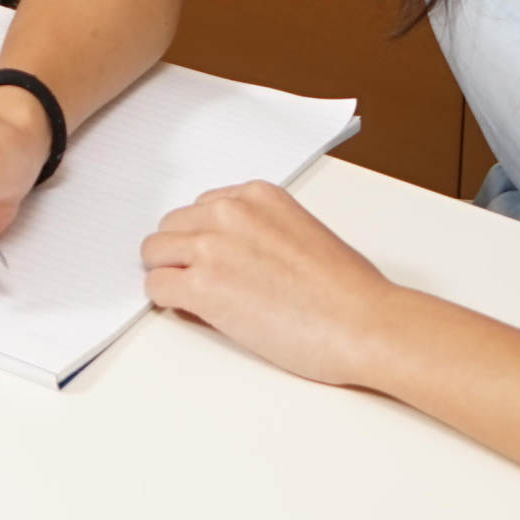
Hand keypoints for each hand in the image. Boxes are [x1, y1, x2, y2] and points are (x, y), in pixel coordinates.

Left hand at [140, 180, 405, 386]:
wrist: (364, 323)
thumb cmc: (348, 291)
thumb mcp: (301, 233)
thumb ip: (259, 231)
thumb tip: (232, 254)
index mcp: (256, 195)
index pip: (201, 208)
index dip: (203, 238)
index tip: (212, 259)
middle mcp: (230, 211)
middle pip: (172, 227)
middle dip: (182, 255)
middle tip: (203, 283)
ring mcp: (212, 247)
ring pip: (155, 254)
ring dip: (170, 275)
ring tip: (199, 300)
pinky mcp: (201, 286)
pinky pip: (156, 287)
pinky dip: (167, 301)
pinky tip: (194, 313)